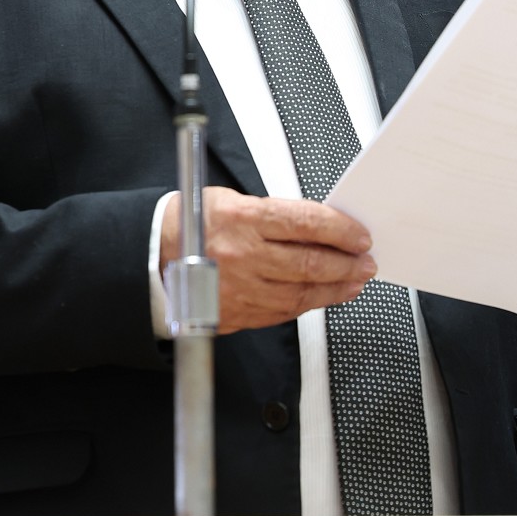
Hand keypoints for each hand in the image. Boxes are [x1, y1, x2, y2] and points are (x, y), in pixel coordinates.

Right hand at [160, 187, 376, 334]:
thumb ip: (277, 216)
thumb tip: (321, 228)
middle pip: (310, 263)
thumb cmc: (192, 223)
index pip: (306, 223)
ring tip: (354, 281)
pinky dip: (310, 304)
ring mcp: (239, 289)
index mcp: (241, 218)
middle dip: (347, 263)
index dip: (340, 230)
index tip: (359, 235)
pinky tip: (324, 297)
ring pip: (302, 293)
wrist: (151, 257)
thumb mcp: (232, 201)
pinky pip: (283, 312)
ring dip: (336, 288)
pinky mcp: (236, 314)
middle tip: (366, 261)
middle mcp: (241, 255)